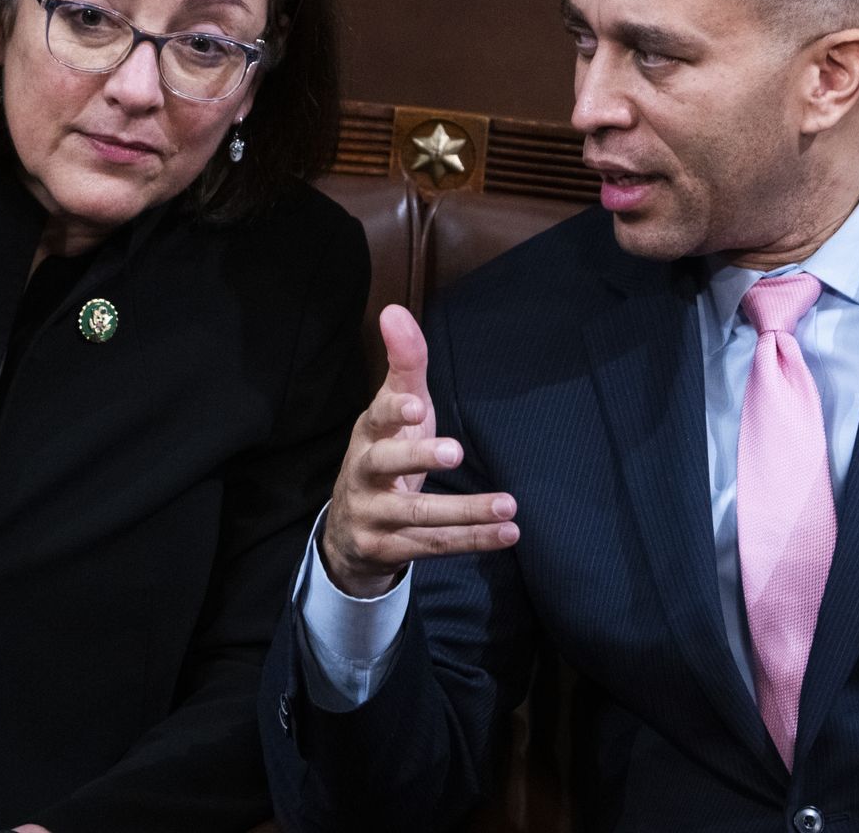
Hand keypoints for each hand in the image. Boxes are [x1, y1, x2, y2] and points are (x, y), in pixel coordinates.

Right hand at [320, 305, 518, 597]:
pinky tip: (508, 532)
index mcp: (368, 435)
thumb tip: (394, 309)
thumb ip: (404, 363)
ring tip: (507, 504)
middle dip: (417, 458)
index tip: (417, 405)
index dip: (395, 412)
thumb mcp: (395, 410)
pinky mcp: (389, 550)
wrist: (350, 530)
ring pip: (417, 514)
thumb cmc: (384, 454)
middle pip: (384, 465)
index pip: (376, 418)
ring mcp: (373, 516)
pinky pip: (433, 545)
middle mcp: (363, 475)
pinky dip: (473, 540)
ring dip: (465, 511)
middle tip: (455, 452)